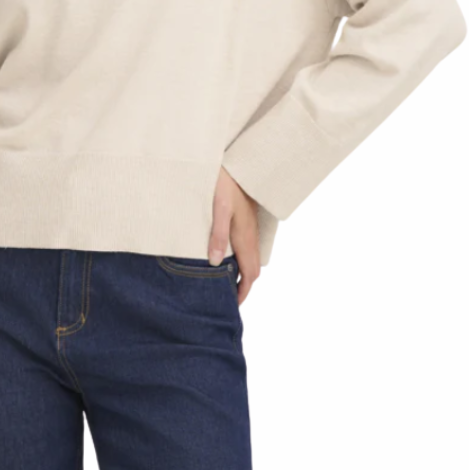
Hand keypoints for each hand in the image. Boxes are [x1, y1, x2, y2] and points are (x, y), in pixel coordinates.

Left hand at [210, 167, 261, 303]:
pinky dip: (240, 260)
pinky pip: (245, 247)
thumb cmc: (225, 184)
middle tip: (227, 299)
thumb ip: (217, 235)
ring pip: (249, 258)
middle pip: (252, 269)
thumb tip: (216, 263)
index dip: (243, 292)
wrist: (237, 164)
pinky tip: (225, 257)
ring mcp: (248, 228)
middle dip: (243, 287)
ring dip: (242, 273)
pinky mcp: (244, 221)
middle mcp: (250, 236)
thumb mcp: (218, 209)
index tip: (232, 305)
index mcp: (245, 237)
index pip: (250, 273)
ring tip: (225, 283)